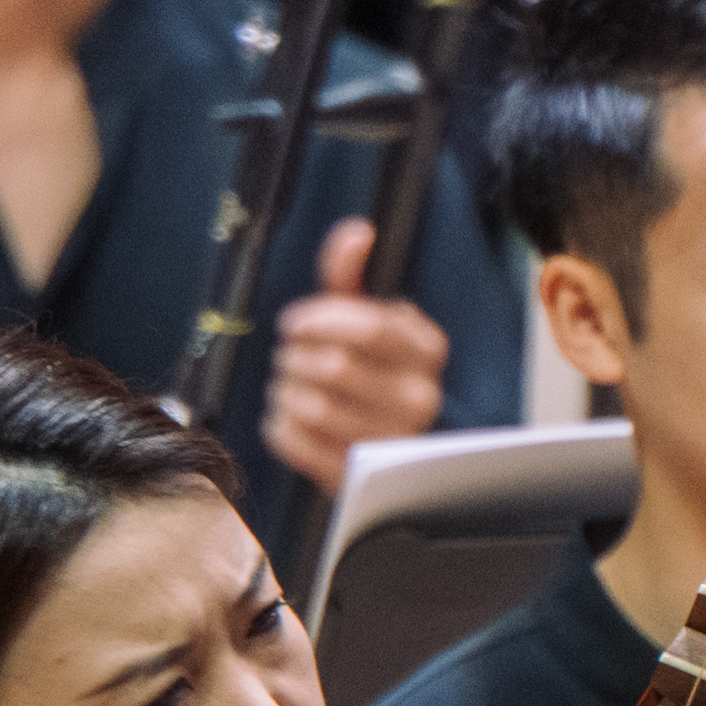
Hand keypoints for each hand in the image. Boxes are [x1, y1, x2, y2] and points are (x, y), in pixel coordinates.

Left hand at [261, 219, 450, 496]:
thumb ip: (352, 275)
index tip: (293, 323)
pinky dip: (279, 427)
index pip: (366, 328)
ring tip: (287, 386)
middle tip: (288, 358)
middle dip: (294, 357)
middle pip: (333, 367)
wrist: (388, 446)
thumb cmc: (374, 370)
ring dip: (284, 391)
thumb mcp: (370, 318)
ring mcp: (390, 441)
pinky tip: (286, 417)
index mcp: (426, 350)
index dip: (317, 320)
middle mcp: (419, 398)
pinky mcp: (357, 474)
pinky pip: (299, 444)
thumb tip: (357, 232)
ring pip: (313, 407)